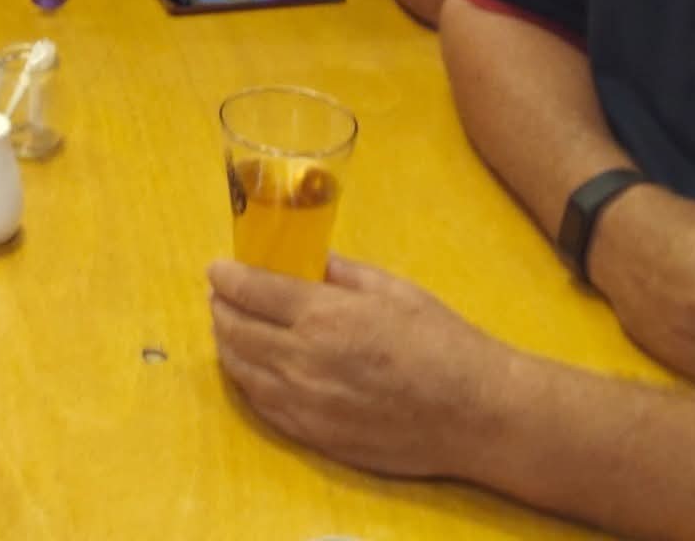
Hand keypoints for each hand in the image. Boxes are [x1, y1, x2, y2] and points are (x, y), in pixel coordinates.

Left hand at [208, 255, 512, 479]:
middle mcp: (304, 361)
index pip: (252, 291)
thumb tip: (305, 259)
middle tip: (222, 295)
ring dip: (227, 343)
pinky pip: (261, 405)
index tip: (217, 268)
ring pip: (241, 370)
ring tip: (229, 326)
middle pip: (235, 330)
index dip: (227, 276)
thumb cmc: (442, 344)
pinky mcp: (313, 436)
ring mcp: (305, 404)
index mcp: (324, 317)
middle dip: (221, 307)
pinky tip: (251, 368)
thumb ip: (340, 273)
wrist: (477, 414)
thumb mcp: (392, 290)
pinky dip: (247, 380)